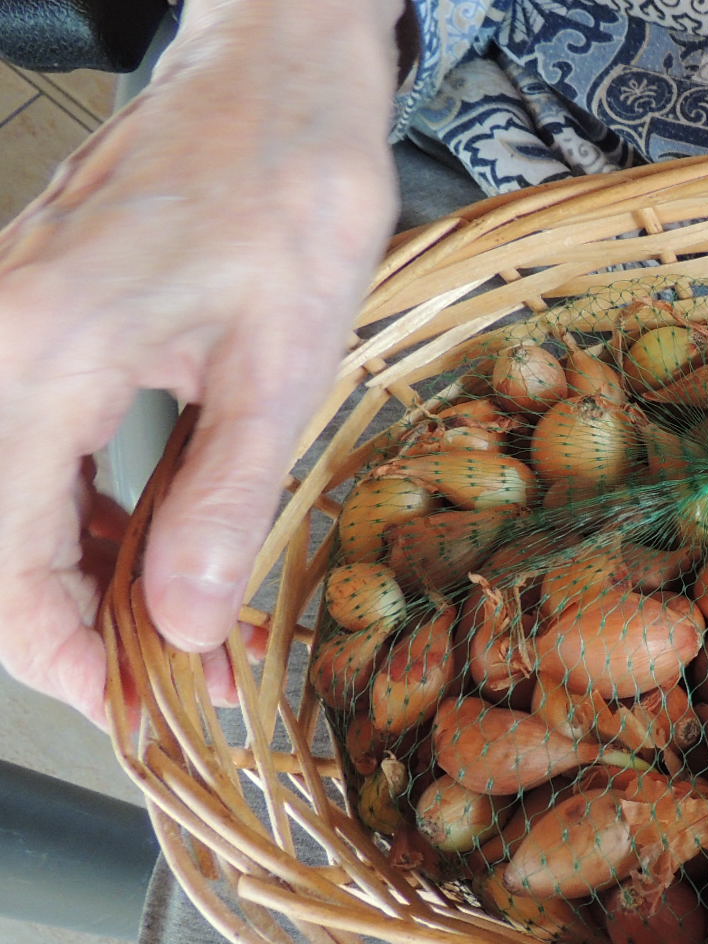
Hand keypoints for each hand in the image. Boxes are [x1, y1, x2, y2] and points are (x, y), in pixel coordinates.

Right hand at [0, 1, 400, 724]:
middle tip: (170, 680)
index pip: (8, 560)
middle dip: (74, 627)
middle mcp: (0, 342)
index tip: (138, 709)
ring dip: (82, 574)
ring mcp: (11, 326)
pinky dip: (85, 511)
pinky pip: (34, 446)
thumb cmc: (289, 190)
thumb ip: (222, 498)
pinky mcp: (41, 319)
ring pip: (10, 498)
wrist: (277, 80)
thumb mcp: (282, 361)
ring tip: (180, 628)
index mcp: (42, 356)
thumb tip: (180, 621)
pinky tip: (149, 546)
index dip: (66, 656)